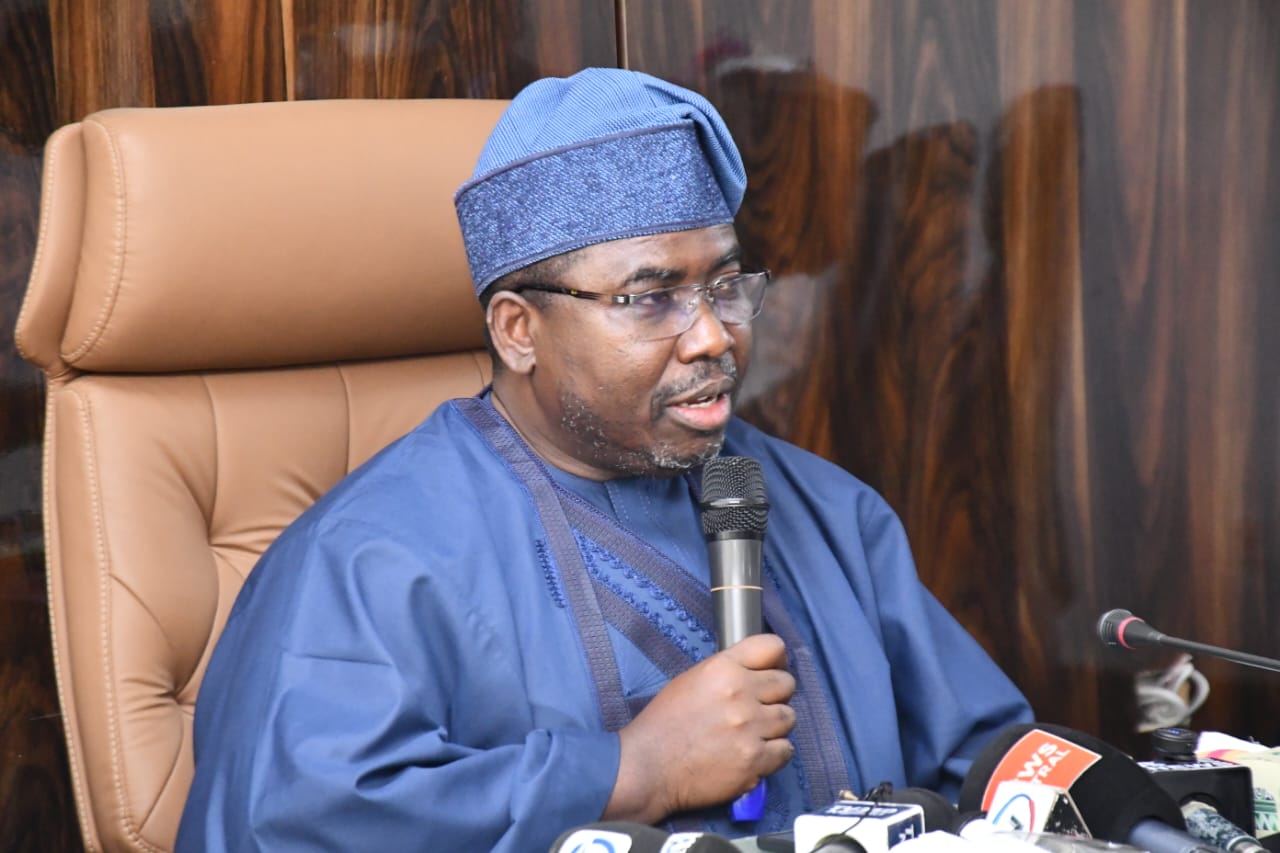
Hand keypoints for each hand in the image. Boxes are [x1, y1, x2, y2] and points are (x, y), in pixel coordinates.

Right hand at [604, 633, 796, 823]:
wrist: (649, 766)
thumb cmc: (664, 724)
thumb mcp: (691, 680)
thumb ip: (727, 673)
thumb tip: (756, 674)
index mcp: (723, 668)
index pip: (773, 647)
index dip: (777, 660)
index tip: (773, 670)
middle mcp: (740, 693)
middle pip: (787, 684)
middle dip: (776, 696)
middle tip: (759, 708)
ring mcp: (749, 728)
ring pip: (789, 718)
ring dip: (775, 726)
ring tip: (753, 734)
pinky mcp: (754, 760)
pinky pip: (786, 750)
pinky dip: (774, 754)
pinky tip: (754, 754)